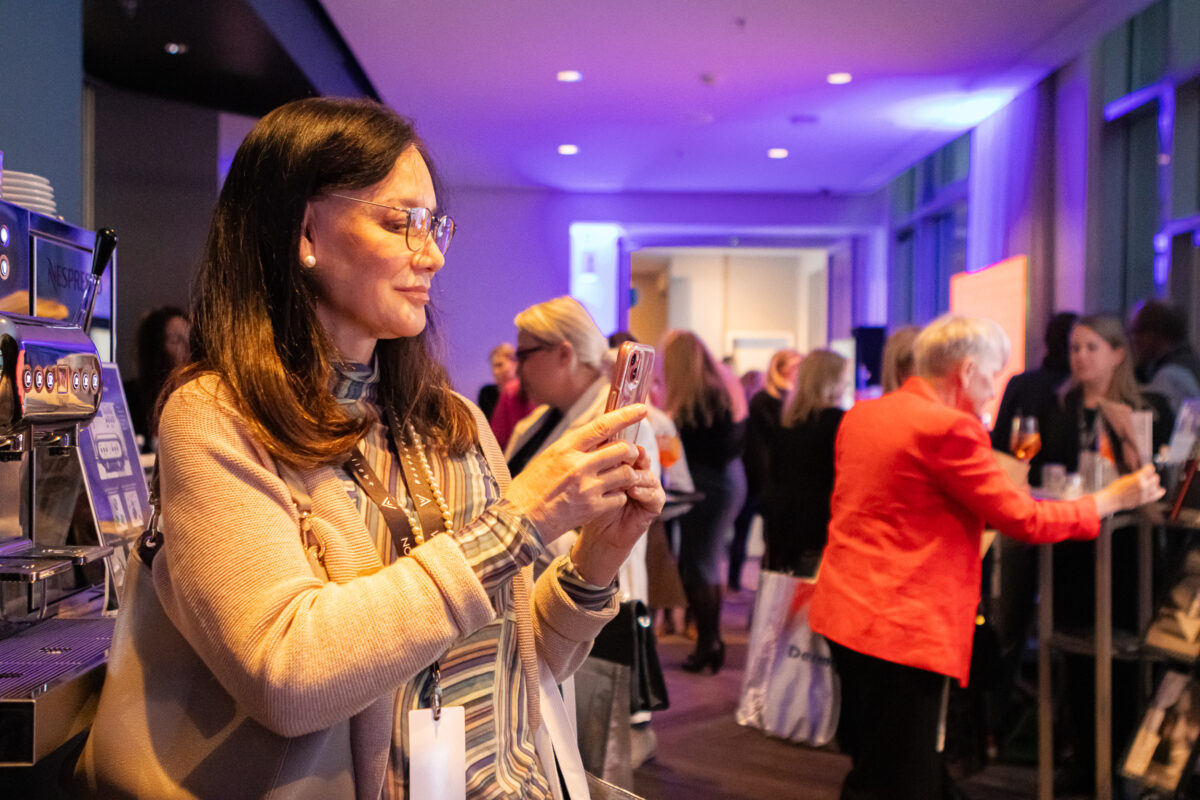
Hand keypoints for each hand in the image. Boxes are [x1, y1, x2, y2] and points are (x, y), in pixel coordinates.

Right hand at [505, 404, 649, 542]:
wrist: (520, 521)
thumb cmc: (532, 487)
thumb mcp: (549, 457)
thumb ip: (574, 447)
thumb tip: (599, 435)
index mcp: (565, 448)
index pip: (602, 426)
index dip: (625, 416)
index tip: (641, 410)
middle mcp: (578, 465)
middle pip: (621, 450)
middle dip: (630, 452)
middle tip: (628, 456)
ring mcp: (587, 487)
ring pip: (626, 473)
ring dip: (628, 474)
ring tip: (620, 478)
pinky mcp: (593, 508)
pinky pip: (620, 497)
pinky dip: (620, 496)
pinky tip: (610, 496)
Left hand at [571, 444, 665, 586]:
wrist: (599, 535)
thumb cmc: (592, 506)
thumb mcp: (591, 480)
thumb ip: (596, 462)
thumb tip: (594, 438)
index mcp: (625, 463)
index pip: (627, 445)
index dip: (622, 441)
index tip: (612, 438)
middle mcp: (639, 472)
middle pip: (641, 456)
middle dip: (632, 455)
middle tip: (624, 456)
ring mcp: (648, 488)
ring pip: (648, 474)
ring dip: (636, 475)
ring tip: (626, 478)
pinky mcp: (655, 504)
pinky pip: (654, 494)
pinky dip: (644, 492)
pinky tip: (632, 491)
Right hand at [1092, 464, 1164, 516]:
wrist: (1113, 499)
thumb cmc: (1117, 488)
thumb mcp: (1126, 477)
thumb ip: (1138, 476)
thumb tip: (1145, 473)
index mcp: (1138, 478)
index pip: (1150, 469)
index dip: (1149, 467)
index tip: (1149, 467)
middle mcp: (1144, 486)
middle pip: (1156, 477)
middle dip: (1152, 475)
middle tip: (1149, 476)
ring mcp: (1145, 494)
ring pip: (1157, 486)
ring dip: (1155, 483)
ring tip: (1151, 483)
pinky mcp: (1145, 500)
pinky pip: (1156, 496)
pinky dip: (1160, 492)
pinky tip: (1162, 490)